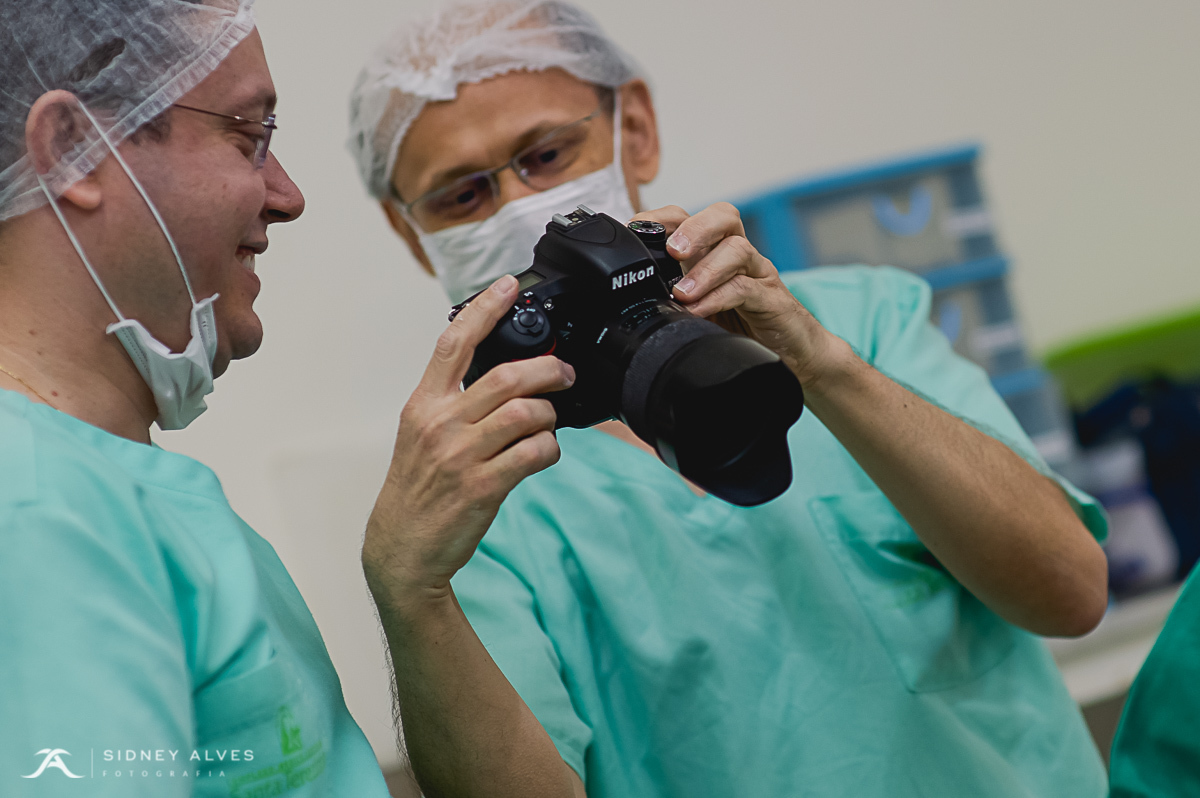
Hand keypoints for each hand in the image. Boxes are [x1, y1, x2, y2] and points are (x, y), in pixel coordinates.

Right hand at [364, 274, 574, 606]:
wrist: (402, 548)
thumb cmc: (416, 490)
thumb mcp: (421, 436)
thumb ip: (454, 403)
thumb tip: (503, 380)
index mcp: (423, 404)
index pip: (454, 343)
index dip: (484, 309)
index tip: (509, 285)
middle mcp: (440, 424)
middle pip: (505, 376)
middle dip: (547, 370)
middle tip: (564, 374)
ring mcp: (460, 455)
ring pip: (526, 413)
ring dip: (550, 414)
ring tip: (550, 422)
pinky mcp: (482, 486)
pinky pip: (533, 453)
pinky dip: (549, 449)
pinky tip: (545, 453)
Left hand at [633, 203, 852, 385]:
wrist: (791, 355)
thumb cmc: (740, 328)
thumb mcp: (695, 310)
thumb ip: (668, 297)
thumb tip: (627, 297)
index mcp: (713, 253)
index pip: (690, 218)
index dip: (662, 218)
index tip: (637, 232)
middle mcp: (737, 256)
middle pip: (722, 217)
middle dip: (694, 228)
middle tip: (673, 251)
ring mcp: (757, 274)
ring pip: (737, 249)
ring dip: (706, 268)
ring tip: (683, 294)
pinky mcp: (772, 300)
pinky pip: (746, 289)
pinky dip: (720, 298)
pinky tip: (700, 312)